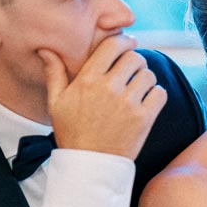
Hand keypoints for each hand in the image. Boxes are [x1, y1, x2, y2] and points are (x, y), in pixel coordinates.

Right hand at [38, 35, 166, 159]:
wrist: (89, 165)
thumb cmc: (72, 132)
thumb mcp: (56, 103)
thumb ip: (55, 73)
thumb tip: (46, 50)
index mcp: (88, 80)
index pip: (113, 46)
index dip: (123, 41)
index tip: (127, 45)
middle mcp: (109, 88)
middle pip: (134, 57)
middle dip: (135, 61)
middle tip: (132, 70)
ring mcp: (128, 104)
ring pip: (149, 74)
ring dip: (145, 78)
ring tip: (137, 88)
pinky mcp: (144, 119)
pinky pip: (160, 93)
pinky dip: (156, 95)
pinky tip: (146, 101)